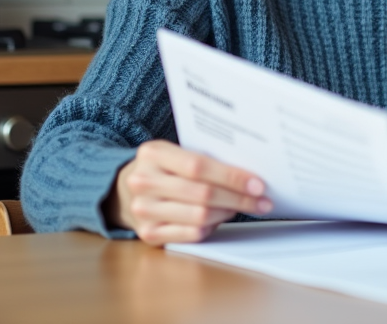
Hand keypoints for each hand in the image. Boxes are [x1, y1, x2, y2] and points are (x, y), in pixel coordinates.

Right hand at [103, 140, 271, 244]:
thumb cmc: (163, 168)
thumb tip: (250, 173)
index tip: (258, 184)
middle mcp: (143, 182)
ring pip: (200, 216)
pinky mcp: (148, 234)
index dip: (231, 177)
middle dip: (238, 198)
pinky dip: (212, 227)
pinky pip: (191, 234)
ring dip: (229, 213)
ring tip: (244, 207)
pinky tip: (221, 218)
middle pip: (202, 194)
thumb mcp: (175, 152)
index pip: (198, 166)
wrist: (123, 189)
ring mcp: (143, 210)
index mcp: (152, 154)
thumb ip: (204, 158)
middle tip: (262, 200)